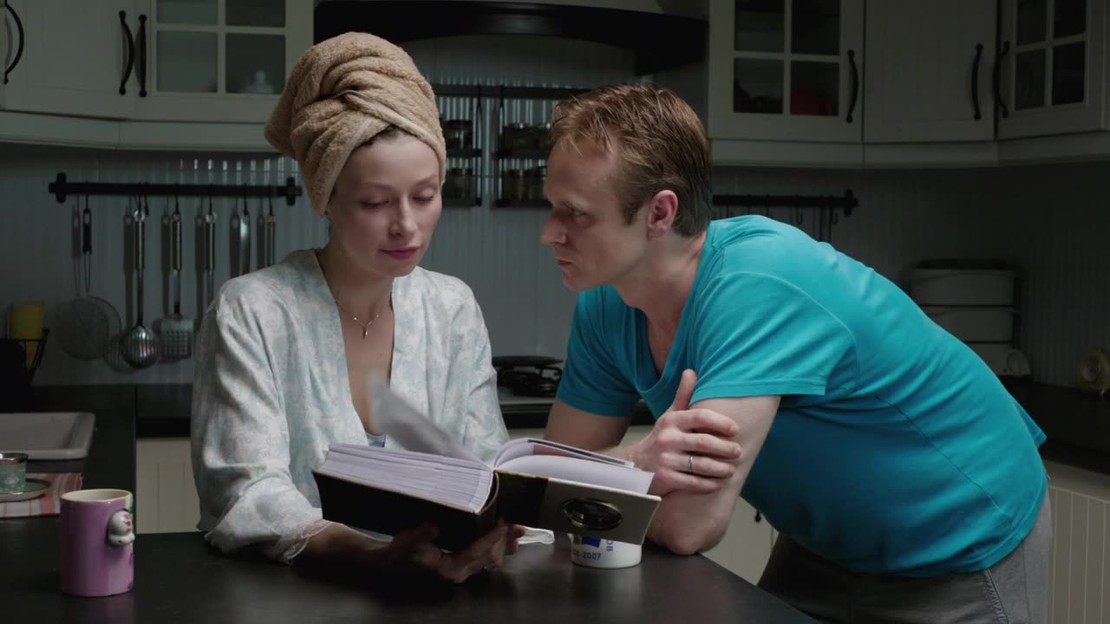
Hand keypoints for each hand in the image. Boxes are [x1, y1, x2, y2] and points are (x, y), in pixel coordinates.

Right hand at [384, 522, 525, 582]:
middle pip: (489, 557)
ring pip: (491, 559)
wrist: (391, 561)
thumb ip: (424, 534)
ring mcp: (463, 569)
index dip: (491, 538)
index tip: (502, 525)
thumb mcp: (409, 540)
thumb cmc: (401, 552)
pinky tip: (506, 535)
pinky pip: (486, 556)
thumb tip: (435, 525)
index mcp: (449, 568)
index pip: (476, 553)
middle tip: (513, 522)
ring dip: (504, 543)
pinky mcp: (463, 563)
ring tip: (517, 530)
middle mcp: (460, 571)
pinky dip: (498, 545)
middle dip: (502, 540)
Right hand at [628, 369, 741, 495]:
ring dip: (721, 469)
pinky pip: (693, 483)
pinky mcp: (665, 478)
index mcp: (672, 421)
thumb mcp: (669, 416)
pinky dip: (708, 484)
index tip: (735, 429)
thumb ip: (682, 396)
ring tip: (731, 470)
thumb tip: (691, 371)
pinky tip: (717, 483)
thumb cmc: (661, 438)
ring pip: (701, 465)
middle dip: (726, 448)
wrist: (636, 465)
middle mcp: (667, 438)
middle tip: (738, 452)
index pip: (700, 416)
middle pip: (704, 442)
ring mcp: (665, 459)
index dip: (721, 422)